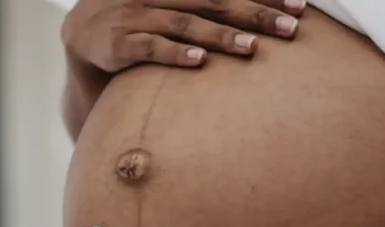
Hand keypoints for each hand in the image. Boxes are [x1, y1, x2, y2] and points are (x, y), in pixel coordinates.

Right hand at [62, 0, 305, 72]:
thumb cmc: (143, 22)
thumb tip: (257, 15)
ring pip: (185, 23)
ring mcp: (137, 16)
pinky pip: (150, 48)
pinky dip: (174, 54)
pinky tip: (198, 61)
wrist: (83, 36)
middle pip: (214, 0)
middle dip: (256, 13)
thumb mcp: (176, 6)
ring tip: (252, 47)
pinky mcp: (119, 42)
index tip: (301, 4)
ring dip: (220, 36)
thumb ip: (210, 6)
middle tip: (291, 28)